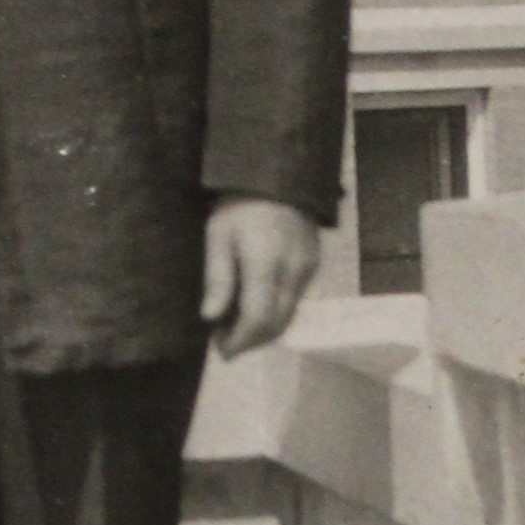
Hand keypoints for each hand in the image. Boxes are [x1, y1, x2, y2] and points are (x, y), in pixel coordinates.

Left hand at [201, 197, 318, 359]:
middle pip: (277, 324)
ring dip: (264, 330)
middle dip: (251, 341)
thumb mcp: (218, 234)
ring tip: (236, 330)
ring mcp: (308, 269)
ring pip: (289, 316)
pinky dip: (276, 313)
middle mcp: (293, 271)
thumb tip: (210, 317)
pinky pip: (296, 300)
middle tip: (225, 345)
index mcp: (265, 262)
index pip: (258, 319)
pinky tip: (256, 307)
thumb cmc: (239, 203)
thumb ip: (217, 277)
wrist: (279, 174)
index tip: (221, 350)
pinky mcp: (314, 264)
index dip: (239, 341)